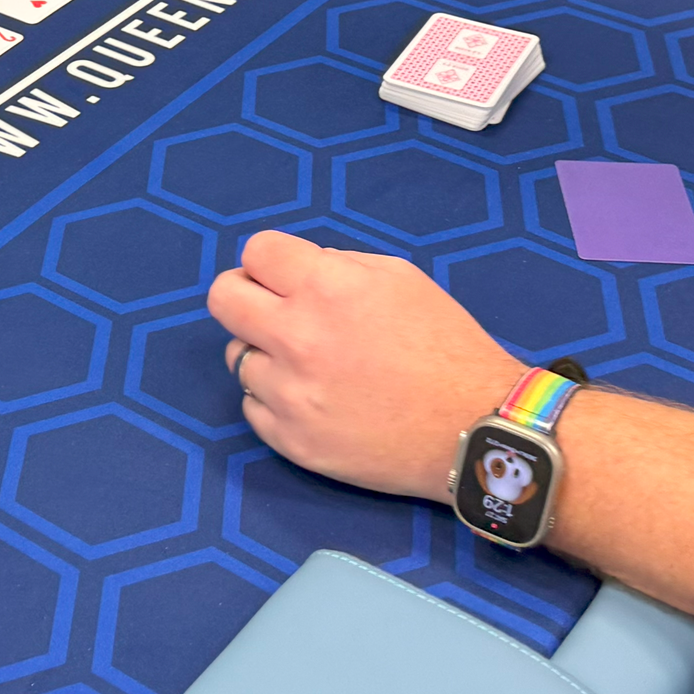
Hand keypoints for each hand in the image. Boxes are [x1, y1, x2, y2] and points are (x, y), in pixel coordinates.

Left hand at [208, 232, 516, 497]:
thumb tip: (298, 271)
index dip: (271, 261)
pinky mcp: (288, 440)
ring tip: (311, 364)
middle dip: (245, 295)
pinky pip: (253, 406)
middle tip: (273, 309)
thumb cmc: (444, 343)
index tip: (285, 275)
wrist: (470, 425)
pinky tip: (317, 399)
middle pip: (223, 299)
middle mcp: (296, 336)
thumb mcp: (400, 278)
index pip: (255, 252)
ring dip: (267, 354)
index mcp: (326, 286)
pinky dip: (277, 398)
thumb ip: (341, 266)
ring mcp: (287, 393)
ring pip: (237, 357)